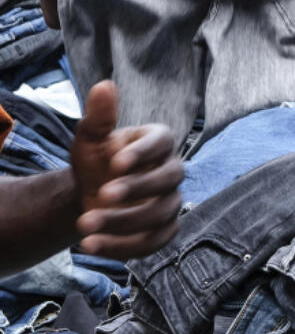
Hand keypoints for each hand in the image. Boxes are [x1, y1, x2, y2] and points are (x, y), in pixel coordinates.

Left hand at [70, 81, 183, 258]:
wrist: (90, 197)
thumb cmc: (95, 163)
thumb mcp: (90, 140)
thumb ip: (99, 117)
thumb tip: (104, 86)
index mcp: (158, 142)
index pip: (163, 142)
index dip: (143, 153)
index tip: (114, 163)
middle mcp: (171, 170)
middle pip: (168, 179)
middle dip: (136, 189)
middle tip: (100, 196)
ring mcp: (171, 202)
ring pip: (161, 214)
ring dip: (123, 222)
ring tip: (85, 225)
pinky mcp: (165, 229)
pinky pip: (156, 241)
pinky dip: (125, 246)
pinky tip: (94, 244)